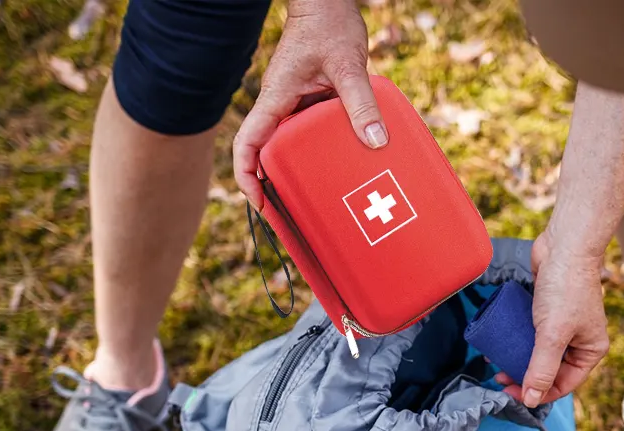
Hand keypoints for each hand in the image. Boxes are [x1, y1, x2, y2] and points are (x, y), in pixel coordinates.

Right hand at [233, 0, 386, 208]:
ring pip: (289, 145)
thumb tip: (376, 141)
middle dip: (274, 185)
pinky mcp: (311, 99)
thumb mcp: (347, 65)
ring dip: (297, 172)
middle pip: (266, 153)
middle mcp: (280, 105)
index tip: (259, 203)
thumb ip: (360, 102)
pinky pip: (309, 132)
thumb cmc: (329, 24)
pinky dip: (318, 153)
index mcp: (276, 99)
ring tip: (315, 202)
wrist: (328, 1)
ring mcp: (295, 103)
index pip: (248, 144)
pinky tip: (338, 169)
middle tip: (293, 217)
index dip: (247, 176)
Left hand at [497, 230, 609, 406]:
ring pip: (538, 353)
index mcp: (590, 350)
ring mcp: (563, 326)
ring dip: (518, 359)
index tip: (511, 394)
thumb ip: (542, 368)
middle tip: (500, 379)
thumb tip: (532, 400)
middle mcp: (579, 341)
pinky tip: (500, 343)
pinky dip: (517, 340)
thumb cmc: (565, 288)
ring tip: (496, 362)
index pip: (563, 384)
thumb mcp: (553, 334)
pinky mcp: (547, 312)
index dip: (538, 393)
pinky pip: (531, 334)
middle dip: (525, 377)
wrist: (564, 246)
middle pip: (550, 370)